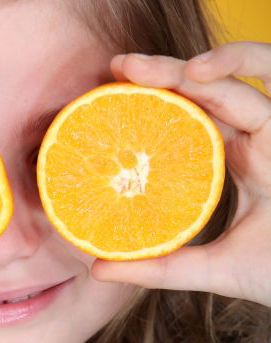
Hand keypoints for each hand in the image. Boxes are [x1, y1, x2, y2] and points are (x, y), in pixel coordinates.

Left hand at [92, 43, 270, 307]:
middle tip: (116, 69)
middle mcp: (256, 139)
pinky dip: (238, 62)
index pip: (191, 120)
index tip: (108, 101)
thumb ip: (159, 267)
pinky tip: (197, 72)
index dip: (154, 105)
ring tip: (144, 69)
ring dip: (189, 64)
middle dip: (162, 74)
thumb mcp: (209, 269)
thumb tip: (98, 268)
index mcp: (236, 162)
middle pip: (207, 91)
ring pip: (237, 76)